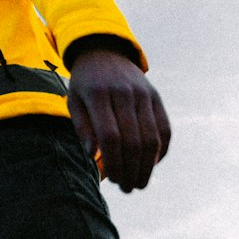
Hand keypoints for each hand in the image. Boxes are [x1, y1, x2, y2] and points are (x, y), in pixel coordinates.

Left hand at [67, 50, 170, 192]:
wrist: (104, 50)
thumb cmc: (85, 82)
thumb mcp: (74, 100)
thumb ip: (82, 127)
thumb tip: (93, 155)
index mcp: (99, 94)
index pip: (110, 136)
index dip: (113, 162)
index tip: (111, 179)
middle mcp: (124, 93)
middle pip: (133, 141)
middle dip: (131, 170)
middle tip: (126, 188)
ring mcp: (144, 94)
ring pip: (152, 138)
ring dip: (147, 167)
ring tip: (138, 183)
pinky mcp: (156, 97)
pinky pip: (165, 129)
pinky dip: (161, 151)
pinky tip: (151, 165)